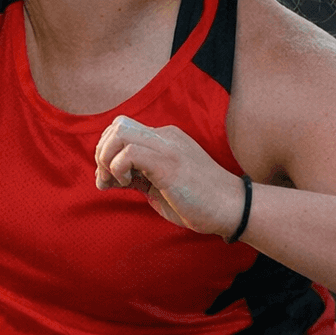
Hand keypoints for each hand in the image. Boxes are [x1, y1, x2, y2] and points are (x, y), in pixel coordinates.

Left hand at [94, 115, 245, 238]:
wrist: (233, 209)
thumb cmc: (198, 203)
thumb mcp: (159, 186)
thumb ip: (136, 176)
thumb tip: (104, 178)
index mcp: (165, 139)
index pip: (122, 129)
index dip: (106, 150)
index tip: (107, 178)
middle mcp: (165, 136)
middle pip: (117, 125)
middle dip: (102, 152)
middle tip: (107, 180)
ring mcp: (168, 147)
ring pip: (120, 132)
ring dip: (107, 158)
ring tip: (118, 181)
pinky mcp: (169, 162)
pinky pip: (130, 152)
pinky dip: (118, 167)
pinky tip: (128, 184)